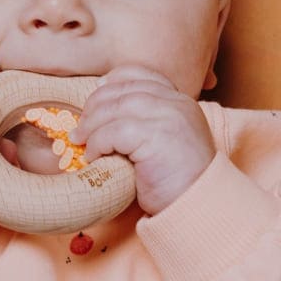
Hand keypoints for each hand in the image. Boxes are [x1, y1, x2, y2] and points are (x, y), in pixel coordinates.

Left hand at [72, 66, 215, 214]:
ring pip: (115, 109)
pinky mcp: (156, 136)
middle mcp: (176, 104)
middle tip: (81, 128)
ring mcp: (168, 117)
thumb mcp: (165, 141)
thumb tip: (101, 112)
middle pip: (123, 91)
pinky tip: (94, 157)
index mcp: (180, 101)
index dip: (113, 81)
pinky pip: (114, 132)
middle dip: (95, 106)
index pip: (141, 75)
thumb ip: (145, 122)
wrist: (199, 206)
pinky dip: (97, 144)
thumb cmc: (177, 181)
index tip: (96, 94)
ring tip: (82, 142)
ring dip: (92, 126)